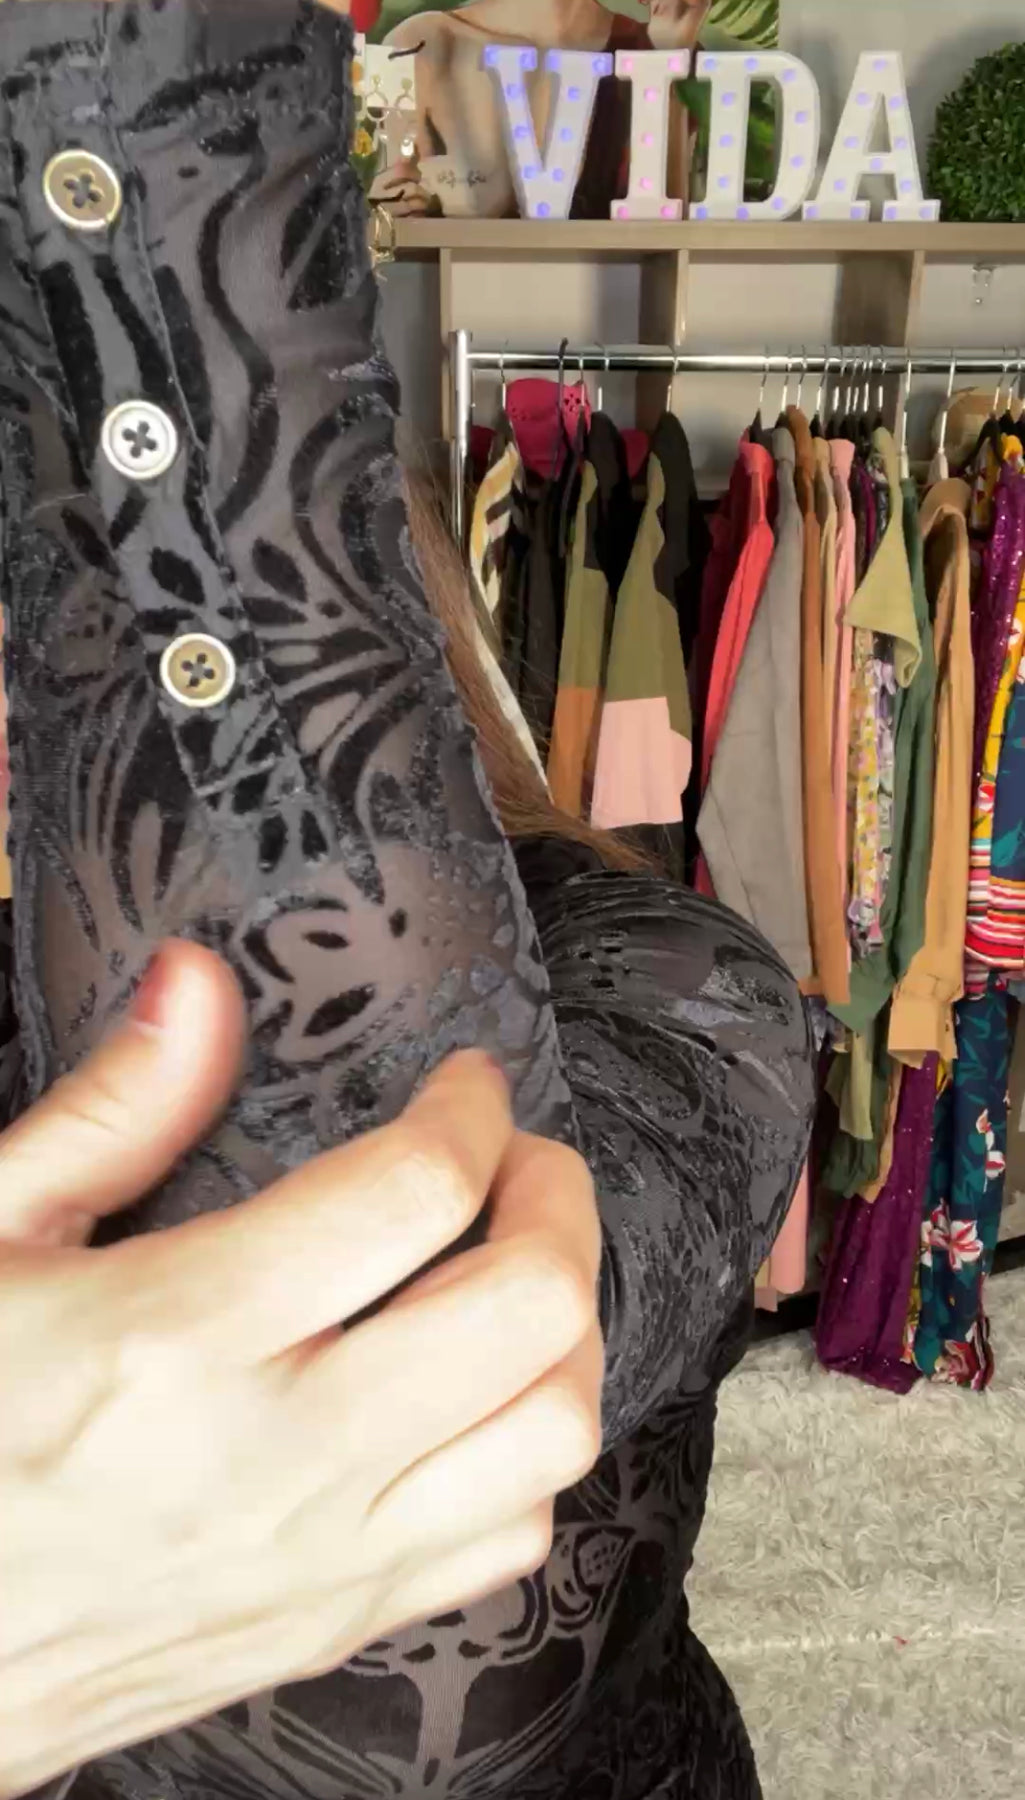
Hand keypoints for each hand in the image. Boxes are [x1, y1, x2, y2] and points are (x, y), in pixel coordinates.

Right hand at [0, 943, 601, 1799]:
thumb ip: (111, 1112)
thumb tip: (200, 985)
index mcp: (176, 1335)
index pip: (412, 1192)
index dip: (470, 1109)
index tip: (462, 1086)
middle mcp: (276, 1455)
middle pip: (528, 1309)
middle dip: (555, 1199)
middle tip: (517, 1160)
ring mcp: (318, 1558)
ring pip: (549, 1435)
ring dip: (565, 1329)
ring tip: (512, 1270)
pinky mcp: (329, 1628)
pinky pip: (508, 1541)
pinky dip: (525, 1452)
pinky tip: (471, 1399)